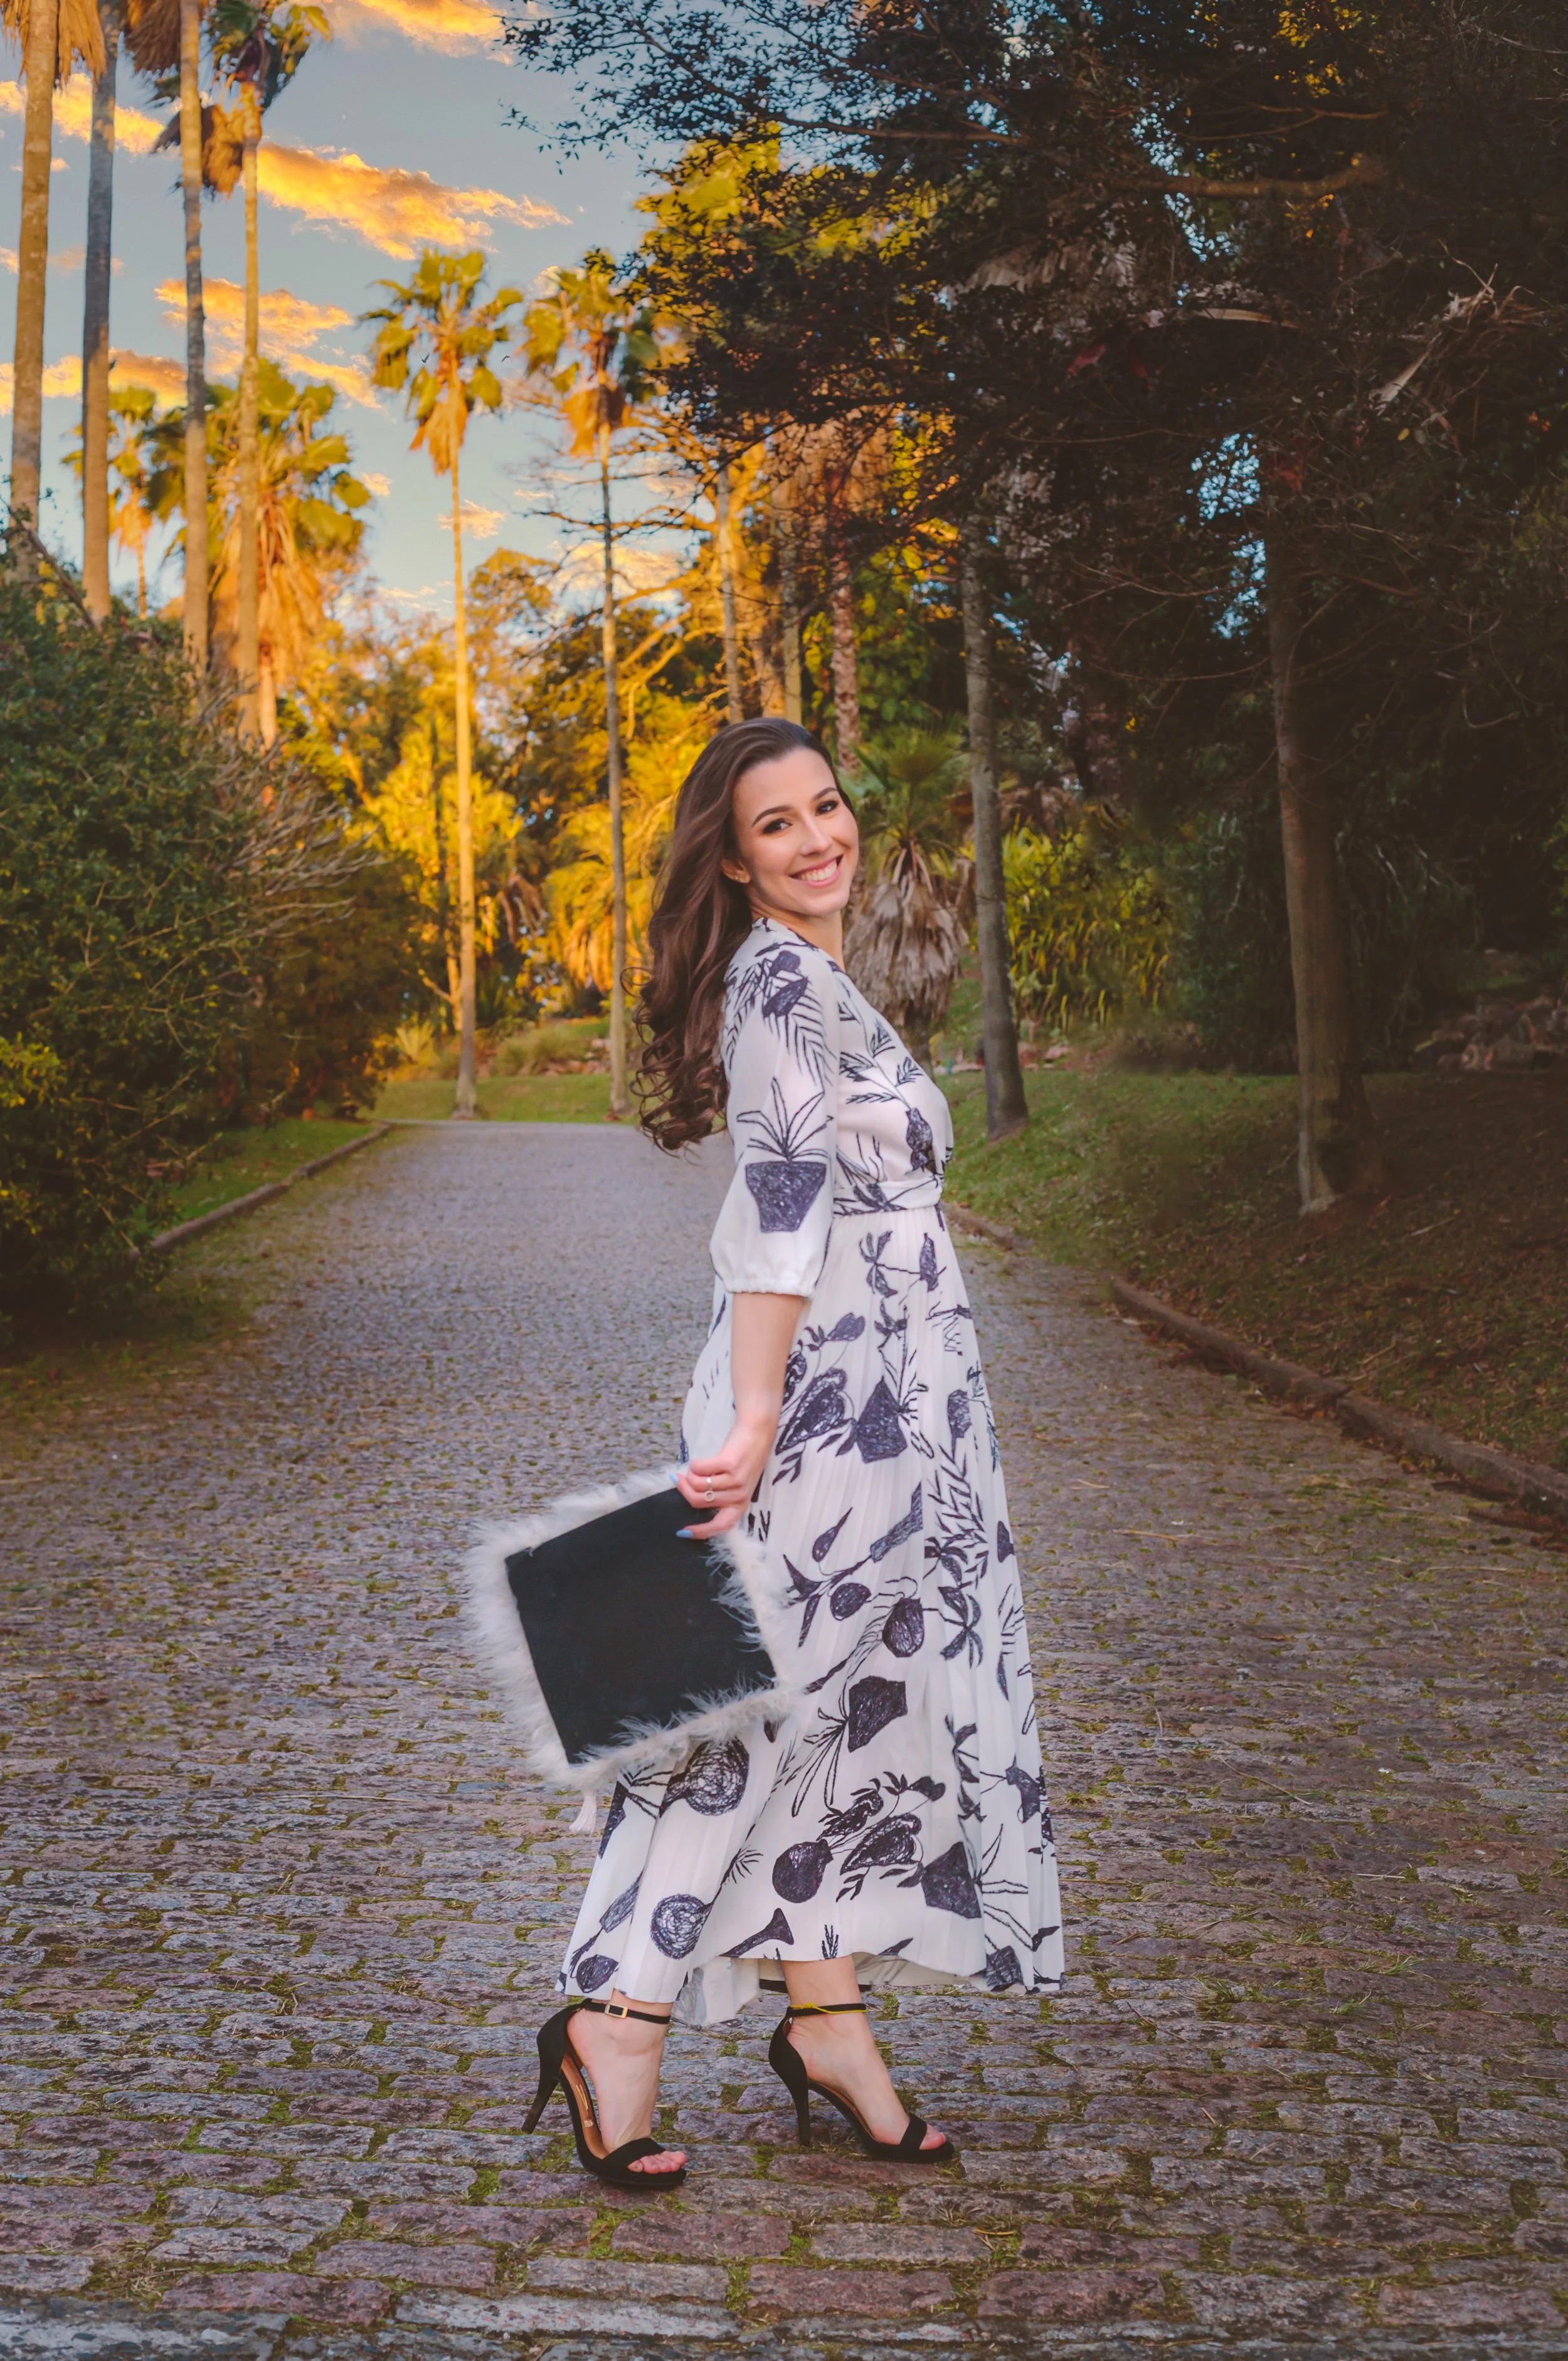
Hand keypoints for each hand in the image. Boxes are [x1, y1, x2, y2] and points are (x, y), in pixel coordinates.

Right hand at [678, 1411, 776, 1537]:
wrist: (758, 1433)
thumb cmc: (744, 1459)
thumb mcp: (736, 1483)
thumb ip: (719, 1494)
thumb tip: (689, 1496)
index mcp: (740, 1505)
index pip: (721, 1526)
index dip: (701, 1532)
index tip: (683, 1531)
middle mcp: (739, 1496)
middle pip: (698, 1501)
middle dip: (684, 1489)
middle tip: (679, 1479)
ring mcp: (735, 1480)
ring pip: (696, 1484)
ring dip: (690, 1474)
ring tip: (696, 1467)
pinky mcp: (730, 1464)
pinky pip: (698, 1468)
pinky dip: (694, 1463)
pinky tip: (700, 1460)